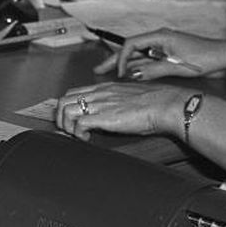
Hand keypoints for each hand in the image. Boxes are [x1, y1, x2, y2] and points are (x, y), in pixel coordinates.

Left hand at [54, 81, 186, 140]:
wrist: (165, 104)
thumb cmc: (155, 102)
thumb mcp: (128, 98)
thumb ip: (115, 103)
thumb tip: (109, 114)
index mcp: (105, 88)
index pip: (73, 92)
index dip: (66, 106)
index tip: (69, 119)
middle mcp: (99, 93)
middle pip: (63, 100)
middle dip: (60, 117)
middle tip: (69, 130)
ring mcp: (100, 104)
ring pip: (66, 110)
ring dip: (67, 126)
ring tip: (77, 135)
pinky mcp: (104, 116)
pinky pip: (79, 124)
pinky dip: (78, 133)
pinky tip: (87, 139)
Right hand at [92, 29, 225, 81]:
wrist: (223, 58)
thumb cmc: (205, 57)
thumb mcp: (177, 66)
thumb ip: (154, 70)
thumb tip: (133, 74)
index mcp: (159, 36)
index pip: (131, 44)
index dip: (121, 58)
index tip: (118, 73)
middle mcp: (159, 40)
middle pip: (130, 50)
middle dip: (114, 60)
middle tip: (98, 70)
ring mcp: (163, 48)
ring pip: (138, 57)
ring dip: (125, 66)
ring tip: (109, 74)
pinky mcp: (168, 56)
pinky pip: (148, 62)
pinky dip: (138, 69)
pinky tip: (131, 76)